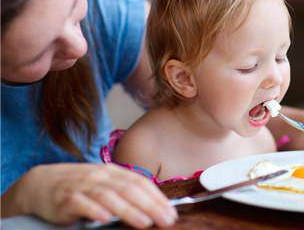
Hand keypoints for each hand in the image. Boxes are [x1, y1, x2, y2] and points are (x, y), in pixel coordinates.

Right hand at [2, 163, 176, 227]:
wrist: (41, 183)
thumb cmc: (79, 186)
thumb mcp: (104, 184)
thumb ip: (124, 191)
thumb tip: (151, 206)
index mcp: (112, 172)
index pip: (140, 182)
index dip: (157, 197)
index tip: (171, 212)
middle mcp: (100, 176)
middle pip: (129, 189)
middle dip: (150, 205)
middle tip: (166, 220)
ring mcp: (83, 186)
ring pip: (109, 196)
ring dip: (128, 210)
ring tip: (144, 222)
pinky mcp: (65, 199)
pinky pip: (82, 203)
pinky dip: (94, 210)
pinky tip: (105, 219)